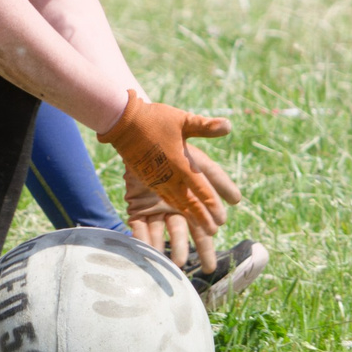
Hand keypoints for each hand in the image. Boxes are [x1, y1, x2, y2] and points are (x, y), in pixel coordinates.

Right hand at [97, 92, 230, 232]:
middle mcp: (169, 177)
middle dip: (202, 218)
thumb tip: (228, 125)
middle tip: (214, 231)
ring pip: (175, 204)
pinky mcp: (147, 180)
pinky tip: (179, 211)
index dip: (211, 205)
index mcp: (181, 164)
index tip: (221, 219)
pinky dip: (174, 207)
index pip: (200, 190)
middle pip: (189, 203)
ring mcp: (156, 180)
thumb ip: (205, 126)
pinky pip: (163, 198)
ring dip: (188, 216)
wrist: (123, 122)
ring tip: (199, 228)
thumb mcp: (183, 120)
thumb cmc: (155, 119)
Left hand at [123, 142, 240, 270]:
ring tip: (163, 262)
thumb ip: (218, 179)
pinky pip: (138, 225)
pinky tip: (142, 250)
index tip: (210, 267)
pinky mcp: (137, 206)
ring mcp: (154, 208)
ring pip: (160, 231)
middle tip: (178, 272)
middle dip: (184, 251)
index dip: (205, 246)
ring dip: (161, 246)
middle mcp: (173, 209)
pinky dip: (140, 237)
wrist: (146, 138)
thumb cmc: (177, 151)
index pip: (200, 229)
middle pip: (181, 234)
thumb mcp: (200, 164)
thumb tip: (239, 200)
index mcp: (189, 203)